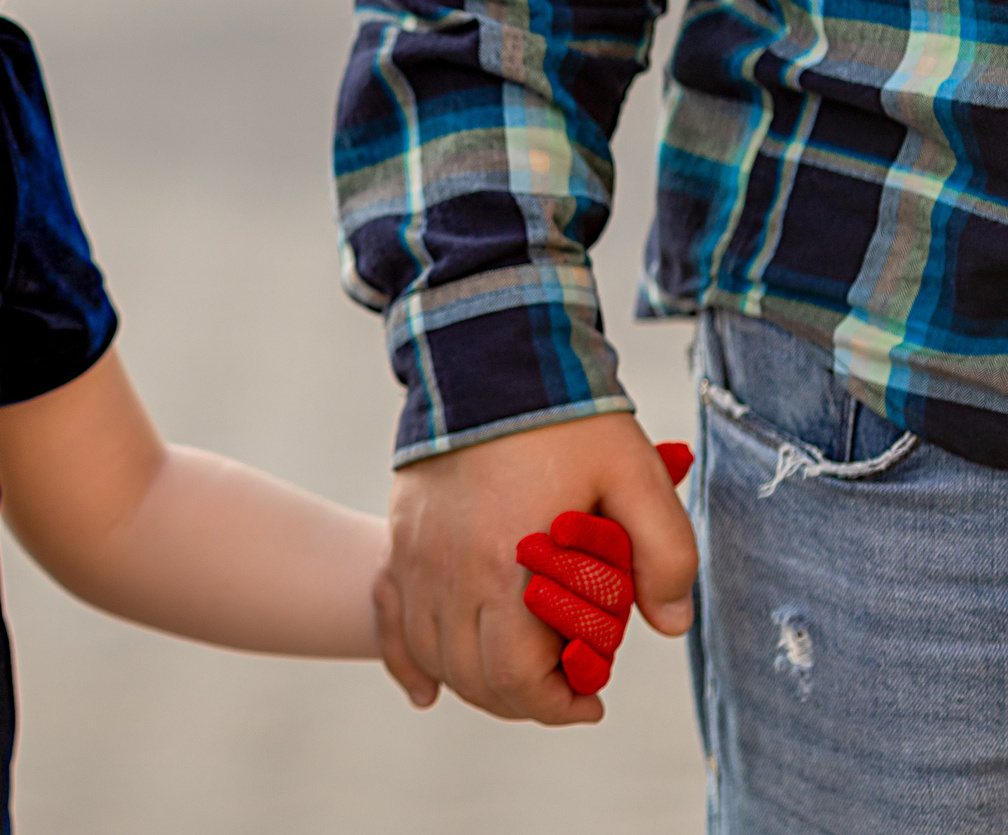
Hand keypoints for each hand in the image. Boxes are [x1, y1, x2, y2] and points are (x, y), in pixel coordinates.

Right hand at [377, 413, 696, 722]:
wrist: (488, 355)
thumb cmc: (566, 418)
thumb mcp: (638, 477)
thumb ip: (667, 555)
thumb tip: (669, 624)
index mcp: (506, 565)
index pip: (514, 676)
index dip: (554, 705)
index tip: (591, 700)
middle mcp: (450, 570)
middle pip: (470, 676)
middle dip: (522, 700)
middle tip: (566, 688)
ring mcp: (417, 554)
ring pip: (431, 653)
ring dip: (472, 682)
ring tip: (517, 676)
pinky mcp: (402, 535)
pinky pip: (391, 617)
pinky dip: (407, 660)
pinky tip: (424, 689)